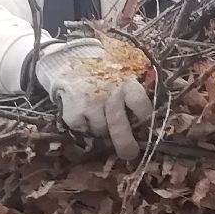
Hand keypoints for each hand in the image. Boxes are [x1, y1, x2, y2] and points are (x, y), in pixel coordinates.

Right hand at [33, 40, 153, 161]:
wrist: (67, 60)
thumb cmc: (102, 70)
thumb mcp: (122, 72)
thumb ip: (134, 91)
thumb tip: (147, 121)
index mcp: (125, 82)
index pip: (140, 104)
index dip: (145, 118)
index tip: (146, 125)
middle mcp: (107, 94)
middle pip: (119, 128)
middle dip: (126, 145)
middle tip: (130, 153)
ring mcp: (88, 105)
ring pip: (101, 131)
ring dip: (102, 129)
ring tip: (100, 115)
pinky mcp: (73, 113)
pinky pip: (85, 131)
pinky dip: (86, 127)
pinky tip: (85, 112)